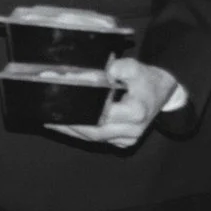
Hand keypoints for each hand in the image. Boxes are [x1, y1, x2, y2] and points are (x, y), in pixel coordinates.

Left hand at [49, 57, 181, 147]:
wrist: (162, 94)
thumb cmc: (147, 80)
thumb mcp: (137, 68)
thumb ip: (122, 67)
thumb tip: (106, 71)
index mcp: (136, 112)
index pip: (102, 114)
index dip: (82, 110)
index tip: (63, 104)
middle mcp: (132, 130)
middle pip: (94, 130)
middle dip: (69, 125)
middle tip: (48, 116)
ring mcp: (127, 139)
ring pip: (94, 138)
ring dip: (71, 131)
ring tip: (50, 122)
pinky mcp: (122, 143)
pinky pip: (98, 140)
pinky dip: (81, 133)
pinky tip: (65, 126)